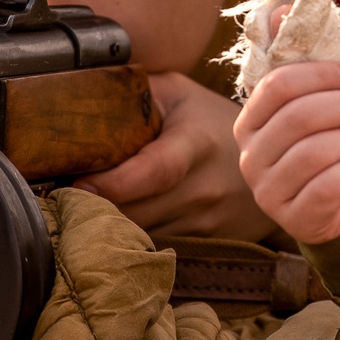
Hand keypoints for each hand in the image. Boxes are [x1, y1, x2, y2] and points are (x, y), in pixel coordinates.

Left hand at [75, 73, 279, 243]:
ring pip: (141, 236)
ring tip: (87, 210)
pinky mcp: (208, 245)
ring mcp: (209, 222)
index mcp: (197, 144)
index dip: (112, 183)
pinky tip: (117, 223)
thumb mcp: (179, 93)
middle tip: (64, 197)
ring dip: (109, 227)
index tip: (77, 183)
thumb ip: (136, 92)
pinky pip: (157, 248)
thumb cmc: (212, 121)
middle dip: (94, 209)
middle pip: (137, 212)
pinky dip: (131, 239)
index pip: (154, 172)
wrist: (274, 159)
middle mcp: (206, 188)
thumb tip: (85, 97)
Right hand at [232, 60, 339, 245]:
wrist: (335, 203)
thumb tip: (281, 7)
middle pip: (297, 118)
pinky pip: (325, 189)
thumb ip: (297, 57)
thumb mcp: (314, 100)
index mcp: (249, 122)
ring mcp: (267, 192)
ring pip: (312, 153)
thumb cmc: (324, 142)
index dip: (318, 75)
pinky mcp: (292, 220)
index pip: (276, 86)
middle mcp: (249, 157)